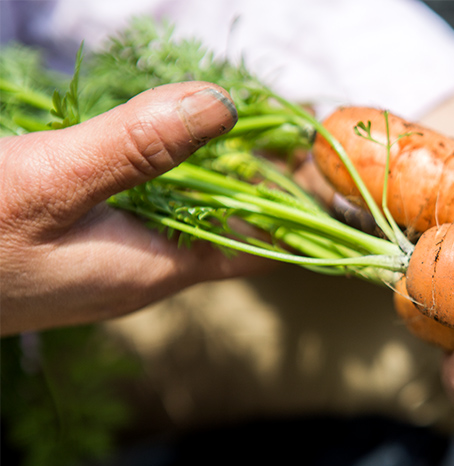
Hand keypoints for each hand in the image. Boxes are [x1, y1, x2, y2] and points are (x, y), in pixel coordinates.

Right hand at [0, 82, 267, 335]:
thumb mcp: (54, 182)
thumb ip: (137, 147)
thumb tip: (223, 106)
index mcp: (151, 270)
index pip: (253, 249)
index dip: (288, 209)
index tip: (306, 162)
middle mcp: (137, 277)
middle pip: (219, 230)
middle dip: (247, 182)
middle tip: (270, 128)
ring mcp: (104, 270)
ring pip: (177, 223)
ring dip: (201, 178)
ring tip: (223, 131)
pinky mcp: (75, 255)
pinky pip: (139, 219)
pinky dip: (158, 183)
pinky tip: (149, 152)